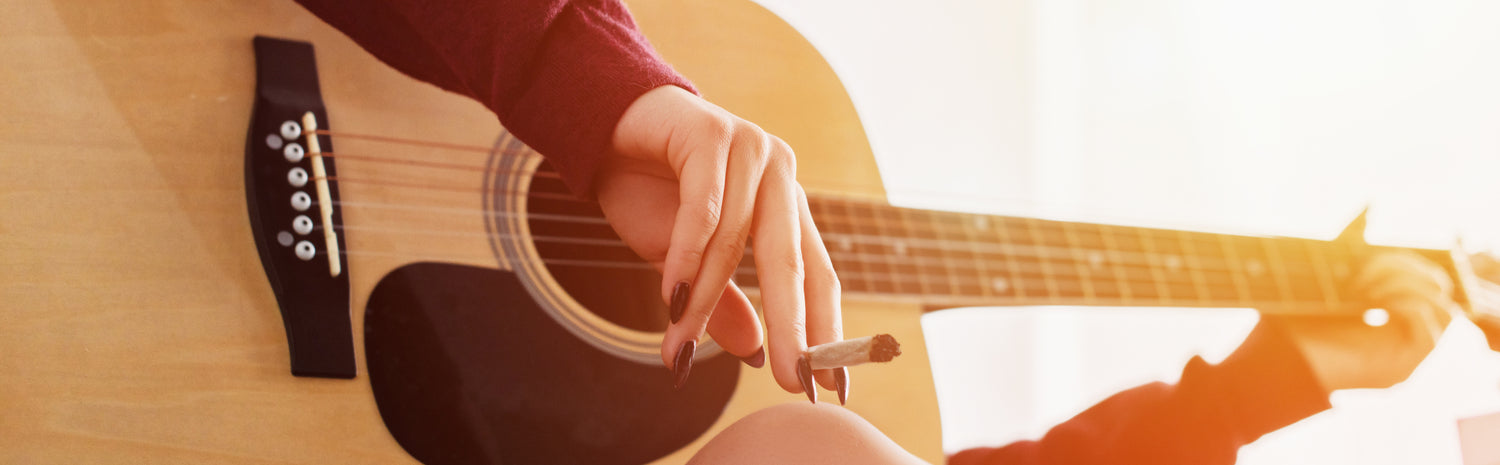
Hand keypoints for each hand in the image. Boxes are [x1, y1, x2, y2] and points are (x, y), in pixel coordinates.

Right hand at [597, 86, 842, 394]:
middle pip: (791, 263)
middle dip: (792, 327)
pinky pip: (703, 209)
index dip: (826, 331)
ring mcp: (750, 150)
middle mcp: (780, 177)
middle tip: (792, 378)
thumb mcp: (685, 263)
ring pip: (735, 242)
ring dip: (706, 300)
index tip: (831, 387)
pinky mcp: (713, 134)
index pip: (818, 276)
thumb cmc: (648, 192)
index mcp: (785, 207)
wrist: (602, 128)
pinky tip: (672, 296)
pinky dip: (686, 257)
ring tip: (680, 345)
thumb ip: (724, 302)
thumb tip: (756, 355)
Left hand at [1274, 251, 1455, 392]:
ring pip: (1446, 306)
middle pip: (1438, 286)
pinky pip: (1433, 327)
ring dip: (1406, 287)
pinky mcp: (1406, 366)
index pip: (1423, 276)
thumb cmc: (1296, 320)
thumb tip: (1370, 205)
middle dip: (1403, 269)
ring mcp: (1409, 352)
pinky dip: (1408, 305)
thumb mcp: (1329, 274)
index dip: (1401, 260)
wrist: (1275, 359)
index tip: (1362, 261)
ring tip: (1366, 293)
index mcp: (1392, 313)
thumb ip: (1351, 243)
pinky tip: (1375, 305)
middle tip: (1361, 278)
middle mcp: (1406, 333)